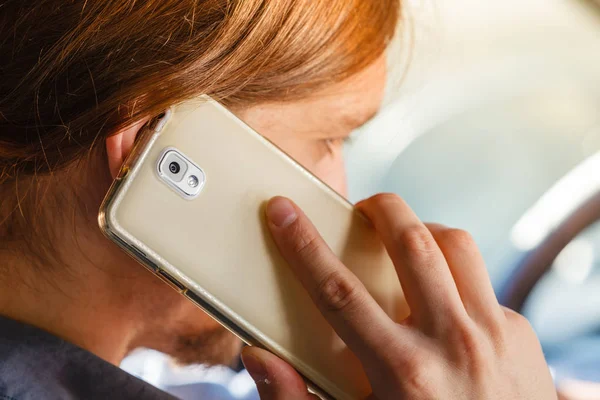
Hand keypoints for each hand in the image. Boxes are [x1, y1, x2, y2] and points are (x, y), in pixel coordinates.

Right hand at [241, 194, 556, 399]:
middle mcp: (453, 344)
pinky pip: (483, 283)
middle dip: (381, 209)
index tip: (283, 212)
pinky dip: (456, 276)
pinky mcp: (523, 335)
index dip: (303, 245)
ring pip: (457, 246)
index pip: (337, 291)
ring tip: (404, 242)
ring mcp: (495, 336)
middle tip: (363, 209)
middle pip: (412, 243)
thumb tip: (260, 356)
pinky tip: (441, 299)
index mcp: (403, 373)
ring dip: (425, 231)